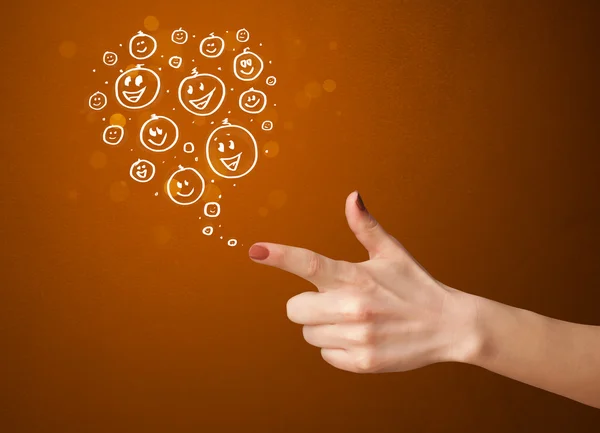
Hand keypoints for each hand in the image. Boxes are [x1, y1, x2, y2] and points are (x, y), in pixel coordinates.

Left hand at [249, 191, 480, 372]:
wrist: (450, 326)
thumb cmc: (415, 285)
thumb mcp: (392, 253)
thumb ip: (365, 227)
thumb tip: (351, 196)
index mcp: (356, 276)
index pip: (310, 264)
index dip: (280, 256)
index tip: (255, 251)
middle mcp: (353, 307)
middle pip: (294, 310)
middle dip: (307, 305)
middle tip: (333, 300)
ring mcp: (358, 338)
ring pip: (309, 334)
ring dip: (323, 326)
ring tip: (355, 320)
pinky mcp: (362, 363)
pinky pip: (326, 354)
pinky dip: (337, 347)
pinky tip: (362, 337)